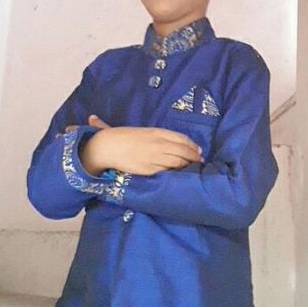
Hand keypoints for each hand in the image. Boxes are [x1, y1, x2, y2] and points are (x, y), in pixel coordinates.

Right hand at [76, 115, 203, 175]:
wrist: (108, 146)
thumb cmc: (122, 137)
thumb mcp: (142, 131)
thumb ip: (157, 136)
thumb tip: (172, 142)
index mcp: (157, 132)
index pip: (182, 138)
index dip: (192, 145)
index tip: (198, 150)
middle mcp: (159, 143)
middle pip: (184, 150)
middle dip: (194, 157)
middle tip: (199, 161)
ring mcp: (155, 156)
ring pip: (178, 161)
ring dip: (188, 165)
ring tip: (193, 169)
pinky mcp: (149, 169)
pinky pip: (167, 171)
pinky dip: (175, 172)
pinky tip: (179, 175)